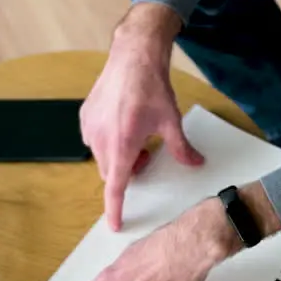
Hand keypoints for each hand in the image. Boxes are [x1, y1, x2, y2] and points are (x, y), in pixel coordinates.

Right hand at [82, 3, 204, 230]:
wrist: (133, 57)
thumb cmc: (151, 87)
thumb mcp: (171, 121)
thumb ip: (182, 148)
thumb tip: (195, 163)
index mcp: (122, 145)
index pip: (116, 187)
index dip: (115, 208)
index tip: (115, 224)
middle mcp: (100, 139)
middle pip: (111, 172)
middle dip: (128, 170)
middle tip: (147, 153)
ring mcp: (89, 127)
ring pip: (102, 157)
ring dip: (118, 155)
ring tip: (137, 135)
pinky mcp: (84, 116)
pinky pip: (95, 139)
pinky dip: (109, 140)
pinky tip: (123, 122)